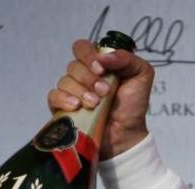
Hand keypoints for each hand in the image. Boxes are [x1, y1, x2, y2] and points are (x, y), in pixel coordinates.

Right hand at [48, 39, 153, 159]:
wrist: (126, 134)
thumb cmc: (132, 105)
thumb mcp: (141, 75)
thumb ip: (127, 59)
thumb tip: (103, 56)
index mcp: (98, 64)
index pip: (82, 48)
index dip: (88, 55)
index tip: (101, 69)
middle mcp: (82, 75)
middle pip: (74, 65)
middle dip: (89, 78)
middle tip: (104, 92)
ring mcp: (71, 91)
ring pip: (65, 81)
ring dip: (81, 92)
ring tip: (95, 104)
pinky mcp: (62, 107)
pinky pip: (53, 96)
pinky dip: (63, 99)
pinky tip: (76, 106)